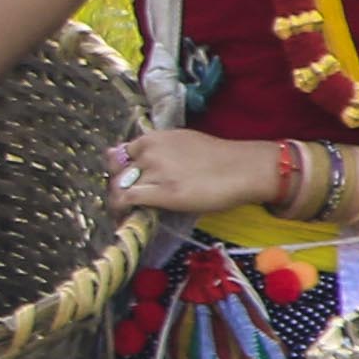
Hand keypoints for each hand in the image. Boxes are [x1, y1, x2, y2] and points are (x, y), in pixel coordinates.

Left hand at [108, 130, 276, 219]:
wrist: (243, 169)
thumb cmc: (219, 159)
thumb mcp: (182, 144)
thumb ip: (158, 150)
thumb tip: (136, 161)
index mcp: (154, 138)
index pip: (121, 153)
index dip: (120, 170)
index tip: (126, 183)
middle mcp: (149, 151)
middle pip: (115, 171)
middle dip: (117, 187)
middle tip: (125, 202)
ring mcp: (154, 171)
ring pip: (118, 187)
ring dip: (117, 202)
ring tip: (125, 214)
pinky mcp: (162, 192)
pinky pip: (126, 200)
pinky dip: (121, 211)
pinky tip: (126, 220)